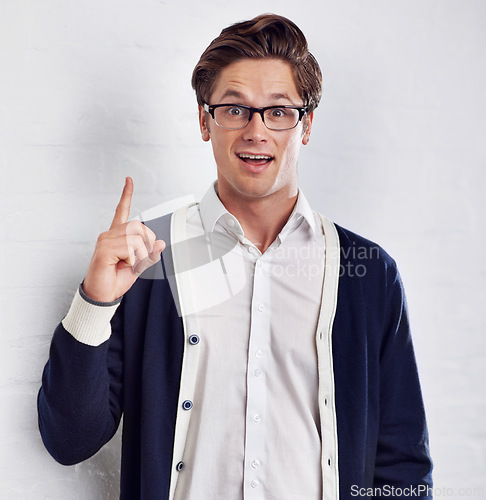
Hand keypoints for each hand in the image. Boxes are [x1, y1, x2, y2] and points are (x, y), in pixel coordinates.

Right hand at [82, 177, 165, 301]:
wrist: (103, 295)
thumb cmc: (115, 280)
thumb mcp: (139, 266)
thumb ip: (150, 254)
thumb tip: (161, 243)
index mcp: (116, 236)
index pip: (121, 211)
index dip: (126, 195)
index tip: (129, 180)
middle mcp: (109, 235)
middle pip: (138, 226)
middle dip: (146, 244)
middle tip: (136, 259)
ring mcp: (105, 240)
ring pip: (136, 238)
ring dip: (139, 254)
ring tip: (127, 264)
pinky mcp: (104, 249)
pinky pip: (130, 248)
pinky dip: (132, 259)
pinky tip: (121, 265)